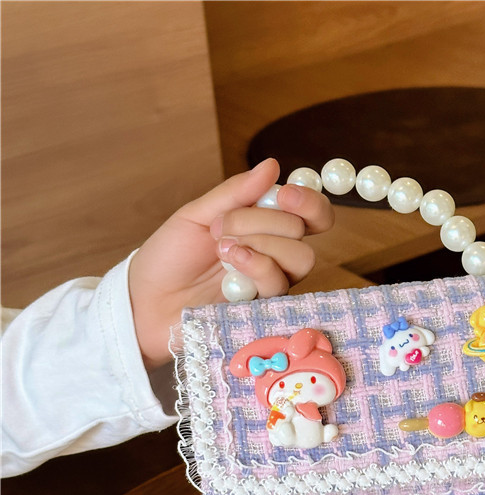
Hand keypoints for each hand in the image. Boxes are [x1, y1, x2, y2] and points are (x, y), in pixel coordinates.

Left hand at [129, 158, 333, 369]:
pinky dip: (255, 265)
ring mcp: (272, 284)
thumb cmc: (170, 258)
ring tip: (222, 248)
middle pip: (302, 231)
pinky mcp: (265, 310)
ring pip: (300, 258)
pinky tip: (228, 267)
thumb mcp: (197, 214)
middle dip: (263, 220)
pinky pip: (278, 282)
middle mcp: (276, 256)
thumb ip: (235, 193)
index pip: (311, 214)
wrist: (146, 301)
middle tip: (222, 226)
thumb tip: (272, 166)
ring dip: (261, 243)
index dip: (309, 202)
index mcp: (265, 228)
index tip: (286, 194)